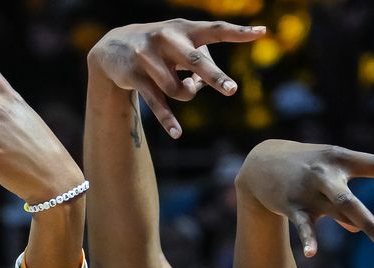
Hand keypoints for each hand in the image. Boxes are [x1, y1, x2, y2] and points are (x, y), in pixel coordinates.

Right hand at [87, 19, 265, 137]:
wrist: (112, 47)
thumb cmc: (158, 48)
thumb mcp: (178, 47)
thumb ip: (198, 62)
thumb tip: (206, 84)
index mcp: (184, 29)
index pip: (215, 30)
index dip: (238, 33)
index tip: (261, 33)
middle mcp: (167, 39)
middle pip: (195, 60)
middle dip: (214, 76)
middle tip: (232, 90)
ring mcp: (149, 57)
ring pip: (178, 89)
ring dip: (186, 94)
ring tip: (185, 88)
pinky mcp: (134, 76)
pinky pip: (156, 102)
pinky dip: (168, 119)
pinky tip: (177, 134)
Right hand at [234, 139, 373, 255]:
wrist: (260, 163)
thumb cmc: (305, 169)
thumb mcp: (327, 178)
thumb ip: (344, 206)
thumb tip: (358, 230)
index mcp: (341, 159)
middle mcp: (326, 175)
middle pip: (352, 201)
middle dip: (371, 221)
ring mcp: (308, 192)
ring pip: (337, 213)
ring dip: (360, 227)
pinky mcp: (291, 206)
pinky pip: (303, 226)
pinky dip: (308, 239)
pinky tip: (312, 254)